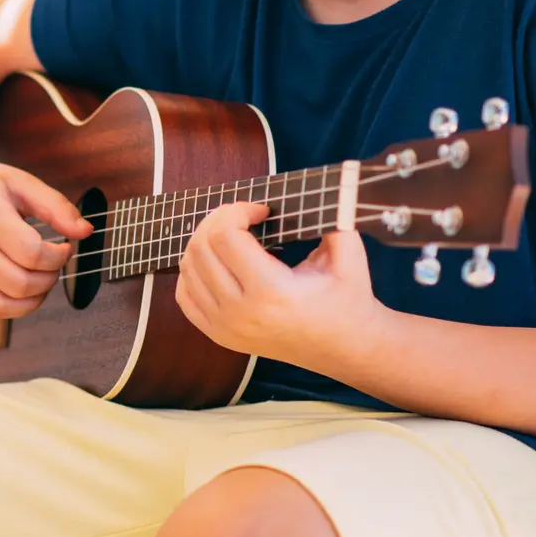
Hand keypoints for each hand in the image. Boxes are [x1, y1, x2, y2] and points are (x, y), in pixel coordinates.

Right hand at [0, 150, 89, 326]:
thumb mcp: (18, 182)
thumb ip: (55, 206)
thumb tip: (85, 233)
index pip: (32, 253)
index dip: (58, 257)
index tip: (63, 248)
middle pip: (19, 284)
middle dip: (48, 280)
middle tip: (51, 266)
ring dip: (29, 302)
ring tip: (36, 283)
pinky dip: (2, 313)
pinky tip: (10, 292)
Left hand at [173, 202, 386, 366]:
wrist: (345, 348)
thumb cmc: (349, 300)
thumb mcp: (350, 256)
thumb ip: (335, 218)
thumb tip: (321, 188)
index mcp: (271, 293)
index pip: (225, 236)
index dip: (238, 210)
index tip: (261, 209)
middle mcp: (241, 313)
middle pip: (200, 248)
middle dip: (218, 220)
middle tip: (243, 216)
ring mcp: (225, 327)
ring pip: (187, 269)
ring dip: (205, 242)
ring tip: (233, 236)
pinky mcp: (219, 335)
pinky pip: (185, 295)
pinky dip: (194, 271)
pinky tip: (219, 261)